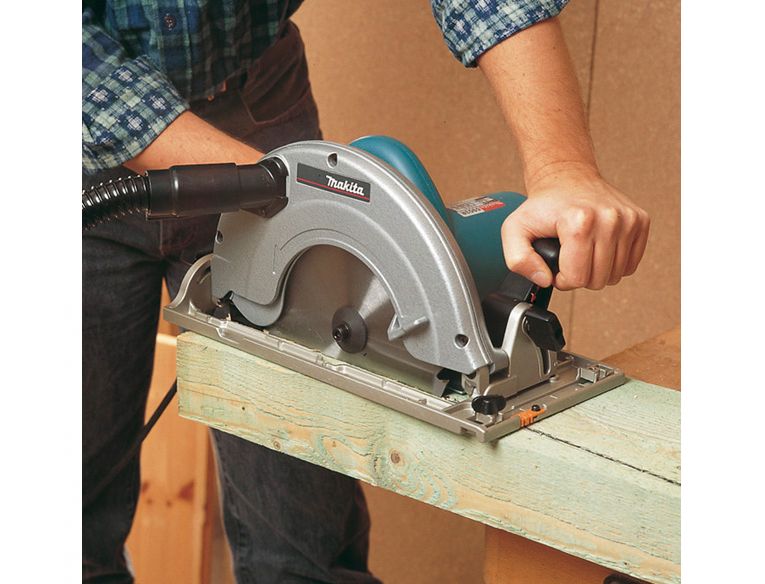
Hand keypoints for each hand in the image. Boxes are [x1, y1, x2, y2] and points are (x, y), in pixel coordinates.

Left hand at [500, 165, 649, 289]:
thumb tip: (544, 280)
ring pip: (616, 275)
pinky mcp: (640, 221)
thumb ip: (519, 260)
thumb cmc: (543, 205)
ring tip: (582, 251)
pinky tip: (598, 248)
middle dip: (579, 275)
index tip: (556, 264)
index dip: (561, 279)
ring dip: (597, 270)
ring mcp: (628, 219)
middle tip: (568, 257)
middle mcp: (609, 218)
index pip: (577, 278)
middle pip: (598, 280)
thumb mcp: (515, 230)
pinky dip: (613, 263)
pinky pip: (631, 265)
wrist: (566, 177)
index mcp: (579, 221)